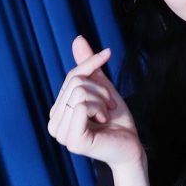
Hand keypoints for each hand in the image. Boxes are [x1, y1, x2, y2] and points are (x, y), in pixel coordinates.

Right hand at [48, 36, 142, 167]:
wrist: (132, 146)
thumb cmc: (117, 121)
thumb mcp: (102, 89)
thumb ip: (88, 68)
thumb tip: (78, 39)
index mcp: (58, 112)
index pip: (71, 76)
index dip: (91, 63)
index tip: (108, 53)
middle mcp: (54, 124)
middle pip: (75, 83)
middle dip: (100, 90)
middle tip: (109, 107)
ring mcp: (61, 134)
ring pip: (79, 92)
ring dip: (102, 100)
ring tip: (106, 115)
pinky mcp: (73, 140)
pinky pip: (82, 106)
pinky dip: (99, 108)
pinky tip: (103, 121)